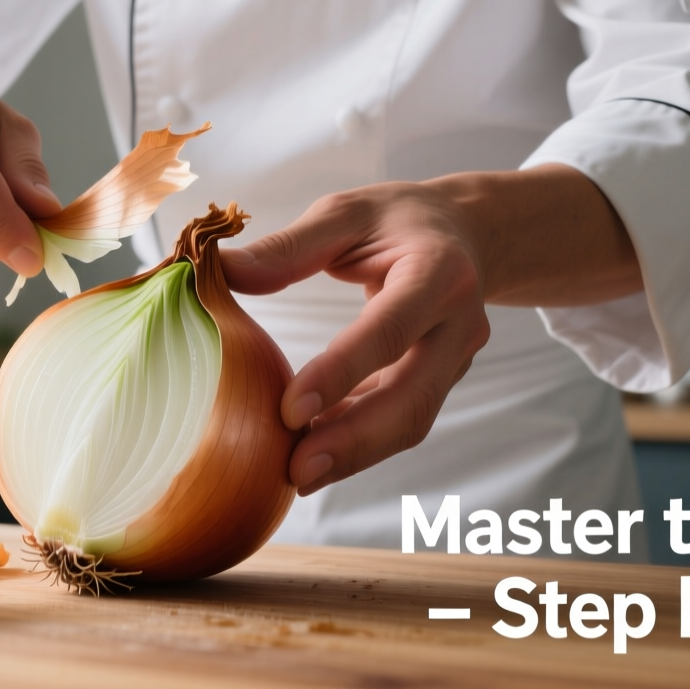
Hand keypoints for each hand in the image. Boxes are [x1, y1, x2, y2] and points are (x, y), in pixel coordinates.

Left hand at [220, 182, 489, 495]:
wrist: (465, 231)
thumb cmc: (398, 219)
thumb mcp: (345, 213)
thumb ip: (288, 247)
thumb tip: (224, 271)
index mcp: (438, 271)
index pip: (390, 329)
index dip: (343, 373)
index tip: (290, 411)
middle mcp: (459, 321)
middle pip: (413, 395)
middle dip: (356, 439)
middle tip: (297, 471)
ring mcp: (458, 357)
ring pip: (413, 418)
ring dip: (357, 452)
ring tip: (299, 474)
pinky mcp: (443, 380)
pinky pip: (403, 418)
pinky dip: (361, 440)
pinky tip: (316, 451)